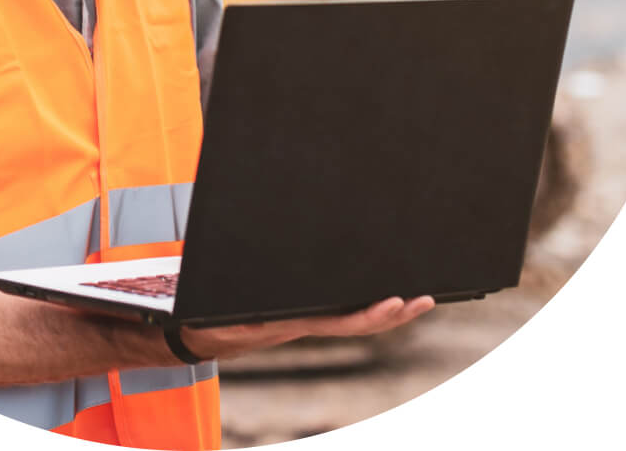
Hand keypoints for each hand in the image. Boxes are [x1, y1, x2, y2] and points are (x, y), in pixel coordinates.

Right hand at [179, 295, 434, 361]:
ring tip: (418, 297)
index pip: (340, 322)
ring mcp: (307, 319)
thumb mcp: (220, 315)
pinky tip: (382, 292)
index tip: (395, 301)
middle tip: (424, 299)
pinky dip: (366, 304)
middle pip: (359, 322)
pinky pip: (342, 311)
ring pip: (355, 319)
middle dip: (394, 313)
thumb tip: (243, 319)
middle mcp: (306, 323)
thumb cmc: (209, 319)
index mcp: (291, 323)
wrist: (201, 333)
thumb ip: (235, 316)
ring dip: (389, 311)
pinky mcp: (303, 312)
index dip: (371, 315)